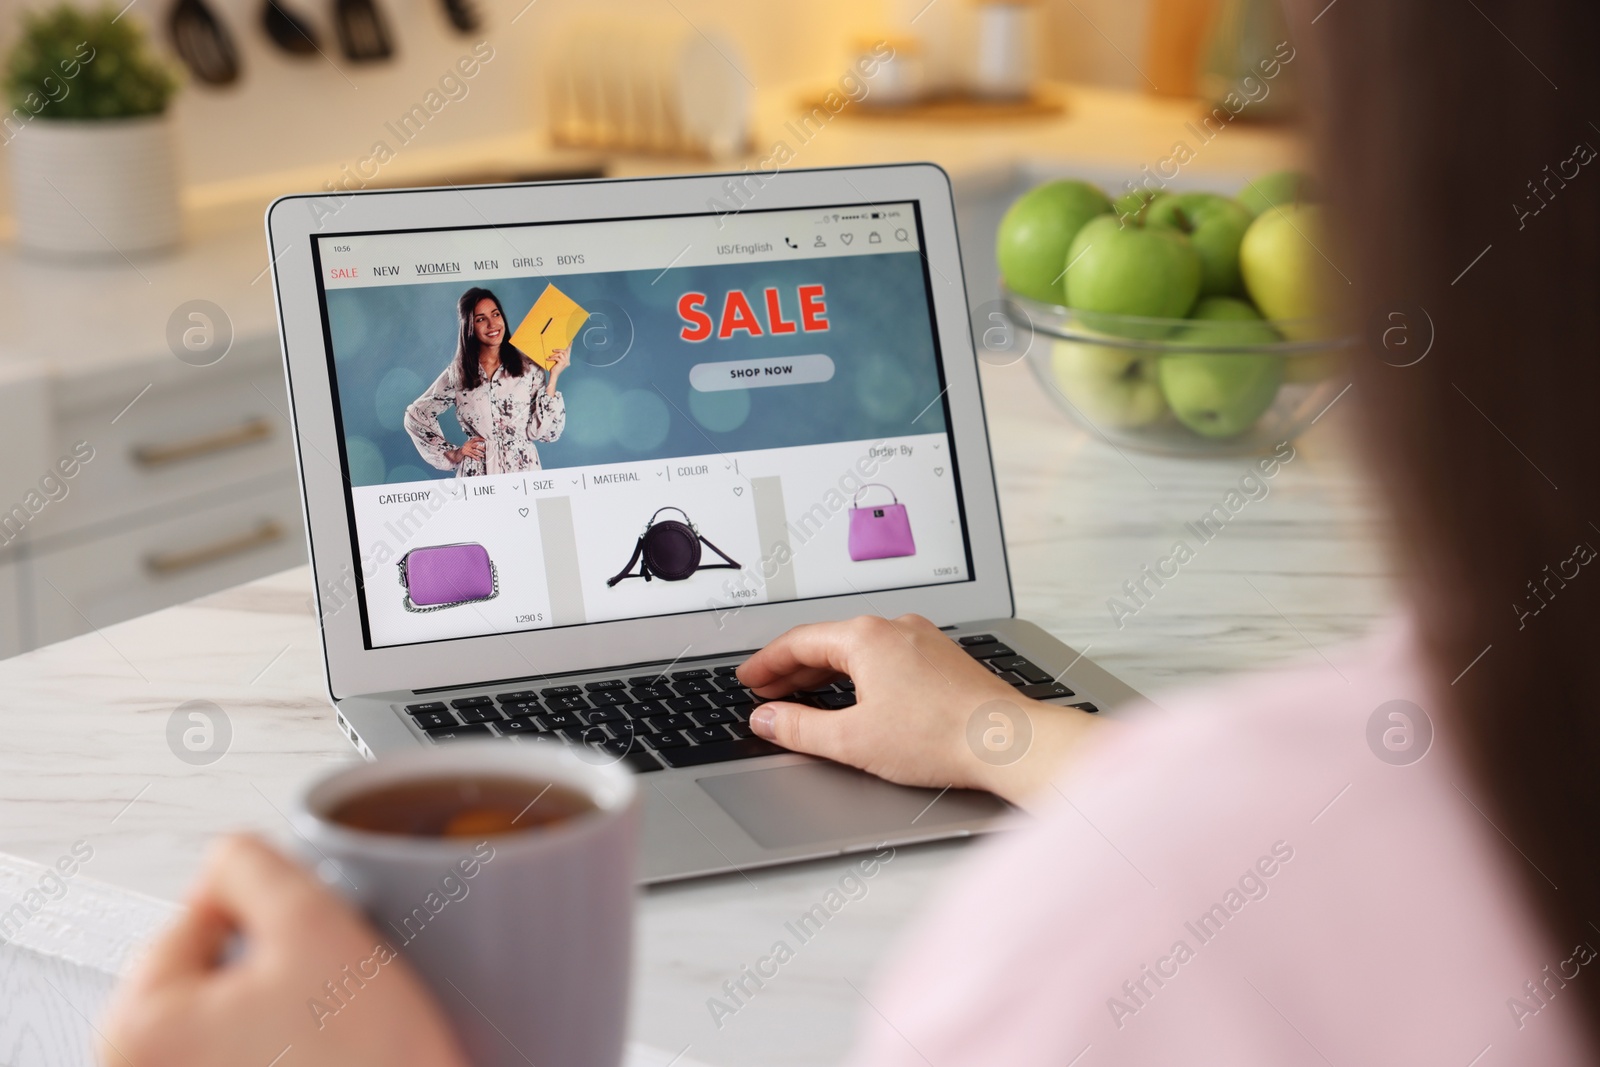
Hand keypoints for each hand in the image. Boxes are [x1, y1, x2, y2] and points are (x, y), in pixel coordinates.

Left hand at [100, 835, 467, 1066]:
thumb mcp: (314, 927)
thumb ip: (254, 864)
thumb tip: (231, 856)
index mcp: (135, 1027)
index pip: (198, 910)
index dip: (274, 907)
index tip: (320, 938)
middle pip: (213, 966)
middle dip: (280, 964)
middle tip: (335, 991)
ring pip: (239, 1014)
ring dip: (290, 1006)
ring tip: (339, 1034)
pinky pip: (254, 1057)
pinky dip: (293, 1050)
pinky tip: (334, 1063)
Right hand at [445, 437, 485, 463]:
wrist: (454, 455)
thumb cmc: (462, 452)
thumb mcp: (467, 448)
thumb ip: (472, 447)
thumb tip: (480, 447)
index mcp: (468, 442)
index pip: (474, 439)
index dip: (479, 439)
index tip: (484, 440)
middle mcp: (467, 444)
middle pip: (475, 445)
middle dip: (481, 448)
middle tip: (485, 450)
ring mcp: (465, 448)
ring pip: (474, 451)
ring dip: (479, 453)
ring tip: (482, 455)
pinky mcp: (464, 452)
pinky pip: (471, 454)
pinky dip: (475, 457)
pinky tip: (477, 458)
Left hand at [546, 348, 569, 393]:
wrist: (554, 375)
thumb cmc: (555, 369)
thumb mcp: (557, 362)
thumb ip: (559, 357)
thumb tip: (557, 351)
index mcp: (567, 361)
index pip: (569, 352)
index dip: (570, 346)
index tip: (571, 341)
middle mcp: (567, 361)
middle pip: (564, 351)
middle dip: (558, 350)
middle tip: (553, 350)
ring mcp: (565, 362)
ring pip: (560, 354)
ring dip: (554, 354)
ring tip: (549, 356)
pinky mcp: (561, 363)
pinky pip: (556, 358)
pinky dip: (551, 358)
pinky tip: (548, 359)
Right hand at [737, 615, 1106, 807]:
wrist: (1007, 742)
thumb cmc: (939, 736)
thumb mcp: (852, 740)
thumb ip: (798, 728)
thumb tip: (767, 720)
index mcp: (866, 637)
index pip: (798, 641)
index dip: (766, 664)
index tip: (748, 680)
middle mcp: (895, 628)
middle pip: (828, 642)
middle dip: (793, 669)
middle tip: (767, 693)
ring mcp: (922, 640)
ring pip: (859, 650)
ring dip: (825, 673)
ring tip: (804, 698)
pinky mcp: (942, 659)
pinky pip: (885, 658)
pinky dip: (858, 675)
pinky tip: (856, 699)